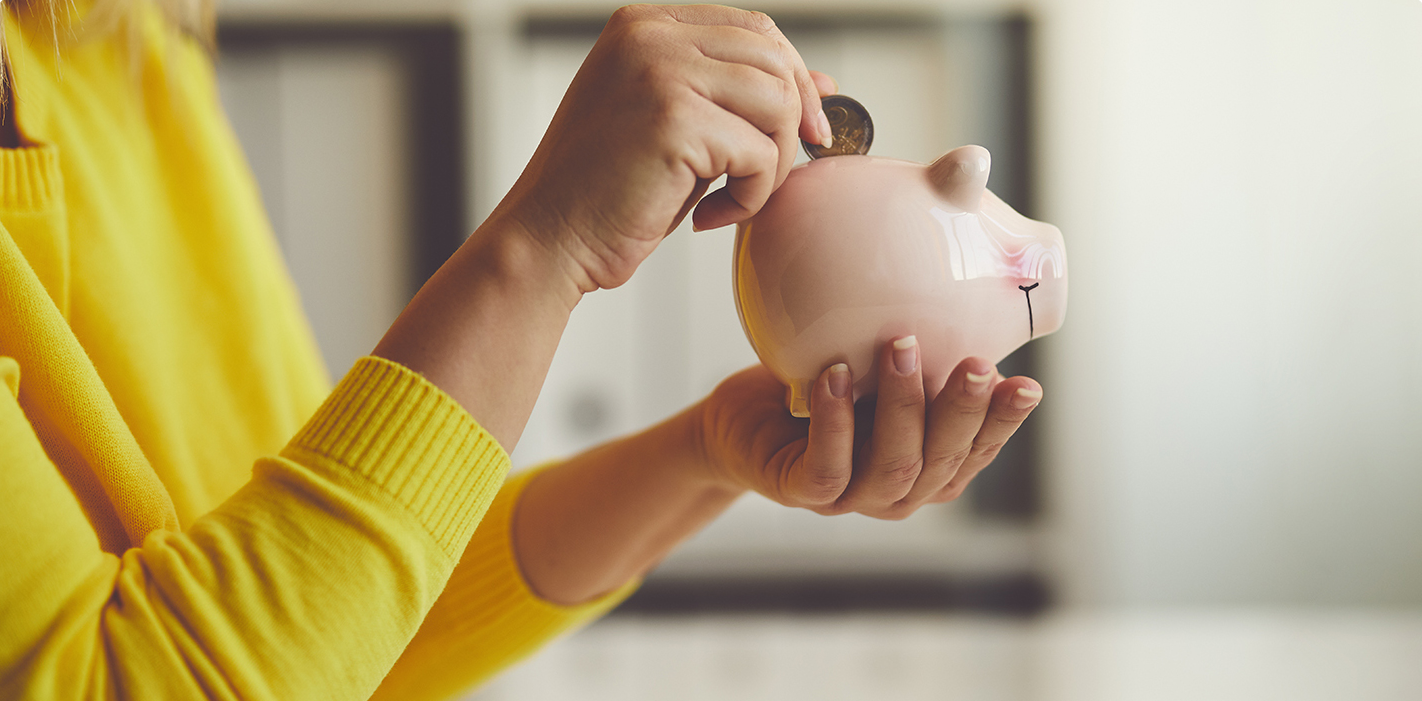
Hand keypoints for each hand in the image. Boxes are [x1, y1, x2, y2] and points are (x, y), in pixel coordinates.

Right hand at [496, 4, 833, 290]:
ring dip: (771, 164)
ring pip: (776, 103)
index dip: (793, 77)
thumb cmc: (606, 193)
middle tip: (772, 175)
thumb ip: (735, 95)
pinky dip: (750, 196)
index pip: (753, 28)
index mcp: (644, 25)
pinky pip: (759, 153)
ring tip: (733, 197)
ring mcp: (660, 72)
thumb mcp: (677, 126)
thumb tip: (823, 84)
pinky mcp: (673, 120)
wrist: (548, 240)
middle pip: (773, 58)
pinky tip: (708, 216)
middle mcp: (650, 36)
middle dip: (792, 121)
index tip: (804, 129)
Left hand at [694, 339, 1042, 518]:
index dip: (1004, 423)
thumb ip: (921, 352)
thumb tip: (962, 279)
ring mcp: (852, 497)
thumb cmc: (824, 389)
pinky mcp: (802, 492)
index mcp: (930, 466)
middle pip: (942, 462)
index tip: (1028, 385)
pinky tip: (836, 376)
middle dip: (963, 412)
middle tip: (977, 363)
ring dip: (902, 407)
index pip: (977, 450)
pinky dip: (835, 422)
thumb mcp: (878, 366)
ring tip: (900, 347)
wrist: (744, 423)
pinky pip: (826, 468)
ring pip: (893, 467)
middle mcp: (899, 490)